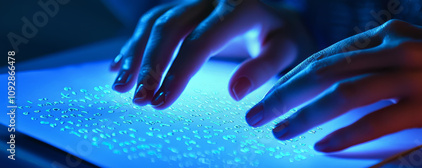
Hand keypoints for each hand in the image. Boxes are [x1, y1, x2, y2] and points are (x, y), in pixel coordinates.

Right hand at [110, 0, 315, 108]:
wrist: (276, 15)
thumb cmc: (281, 36)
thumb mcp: (286, 50)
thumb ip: (265, 68)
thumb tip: (236, 92)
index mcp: (239, 8)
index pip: (200, 42)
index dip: (178, 73)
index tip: (162, 101)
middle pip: (170, 29)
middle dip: (150, 66)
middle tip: (139, 98)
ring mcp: (195, 0)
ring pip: (155, 23)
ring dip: (135, 56)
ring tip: (121, 87)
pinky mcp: (184, 5)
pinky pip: (153, 19)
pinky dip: (135, 43)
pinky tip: (120, 65)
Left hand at [245, 19, 421, 151]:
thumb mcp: (411, 45)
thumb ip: (373, 56)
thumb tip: (331, 77)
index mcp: (386, 33)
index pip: (326, 55)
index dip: (292, 76)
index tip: (270, 93)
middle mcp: (394, 48)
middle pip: (324, 72)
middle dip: (283, 94)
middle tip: (256, 114)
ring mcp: (412, 75)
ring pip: (343, 95)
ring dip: (305, 115)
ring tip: (279, 132)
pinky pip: (376, 121)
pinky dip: (346, 134)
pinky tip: (323, 145)